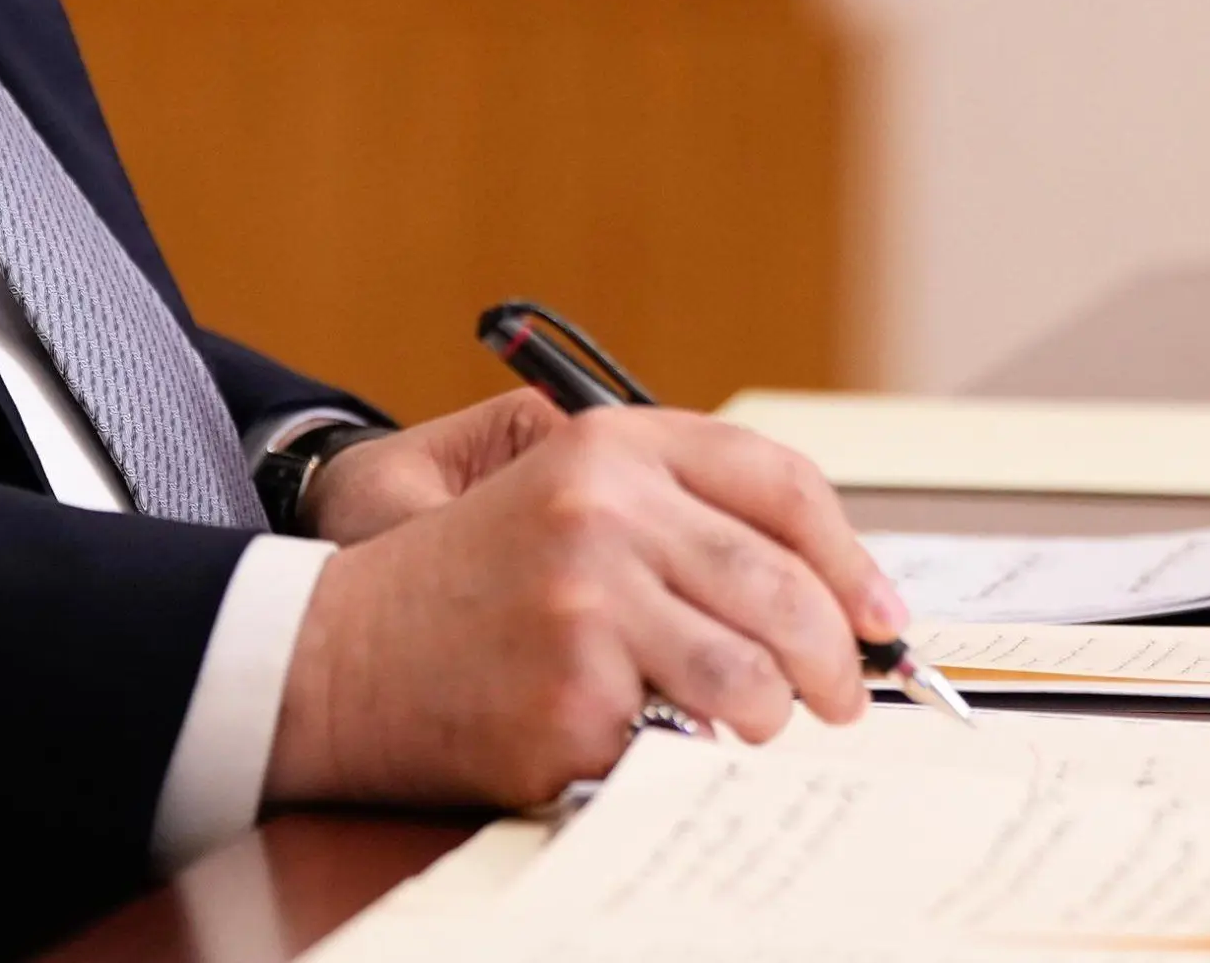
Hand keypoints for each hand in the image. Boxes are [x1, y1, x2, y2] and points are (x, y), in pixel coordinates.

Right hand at [265, 405, 906, 810]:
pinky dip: (677, 761)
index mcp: (605, 448)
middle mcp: (603, 513)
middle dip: (836, 662)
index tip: (880, 617)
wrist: (329, 653)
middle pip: (786, 588)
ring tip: (748, 732)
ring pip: (755, 680)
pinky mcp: (573, 697)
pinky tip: (640, 747)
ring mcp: (589, 606)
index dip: (847, 556)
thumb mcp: (557, 502)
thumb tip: (824, 592)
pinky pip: (679, 746)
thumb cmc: (457, 586)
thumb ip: (674, 517)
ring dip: (769, 723)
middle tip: (842, 702)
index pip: (779, 482)